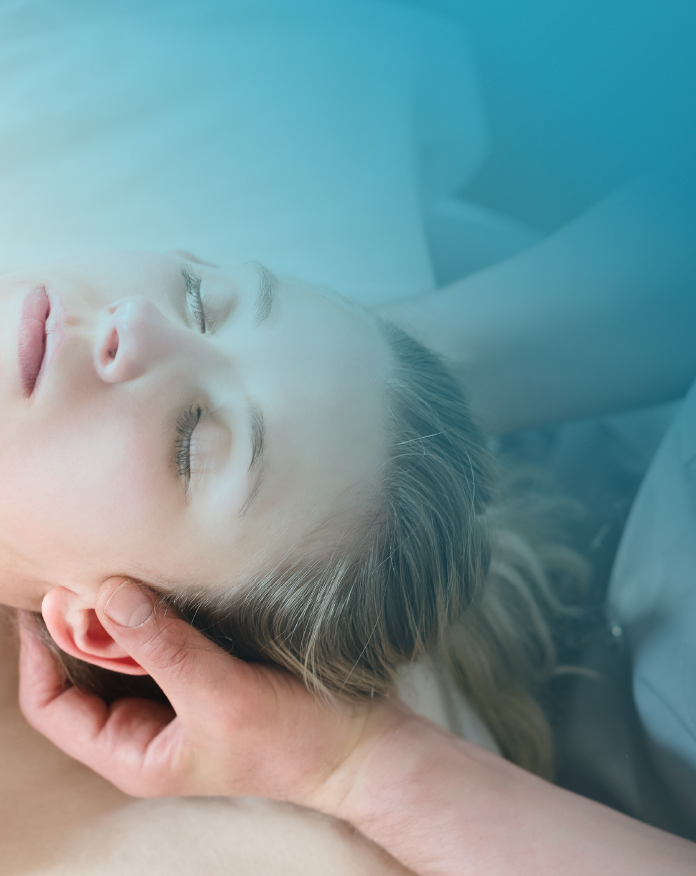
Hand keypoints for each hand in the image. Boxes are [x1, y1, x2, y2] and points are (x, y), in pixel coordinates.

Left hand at [18, 578, 401, 807]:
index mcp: (134, 753)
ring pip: (123, 652)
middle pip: (83, 674)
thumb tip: (109, 593)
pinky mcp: (208, 673)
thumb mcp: (222, 697)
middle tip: (81, 573)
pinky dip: (154, 613)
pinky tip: (159, 581)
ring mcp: (178, 699)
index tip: (43, 600)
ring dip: (117, 615)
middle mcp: (148, 727)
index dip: (36, 655)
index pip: (53, 707)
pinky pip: (163, 639)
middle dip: (76, 626)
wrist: (363, 743)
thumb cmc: (295, 741)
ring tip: (114, 570)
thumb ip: (165, 646)